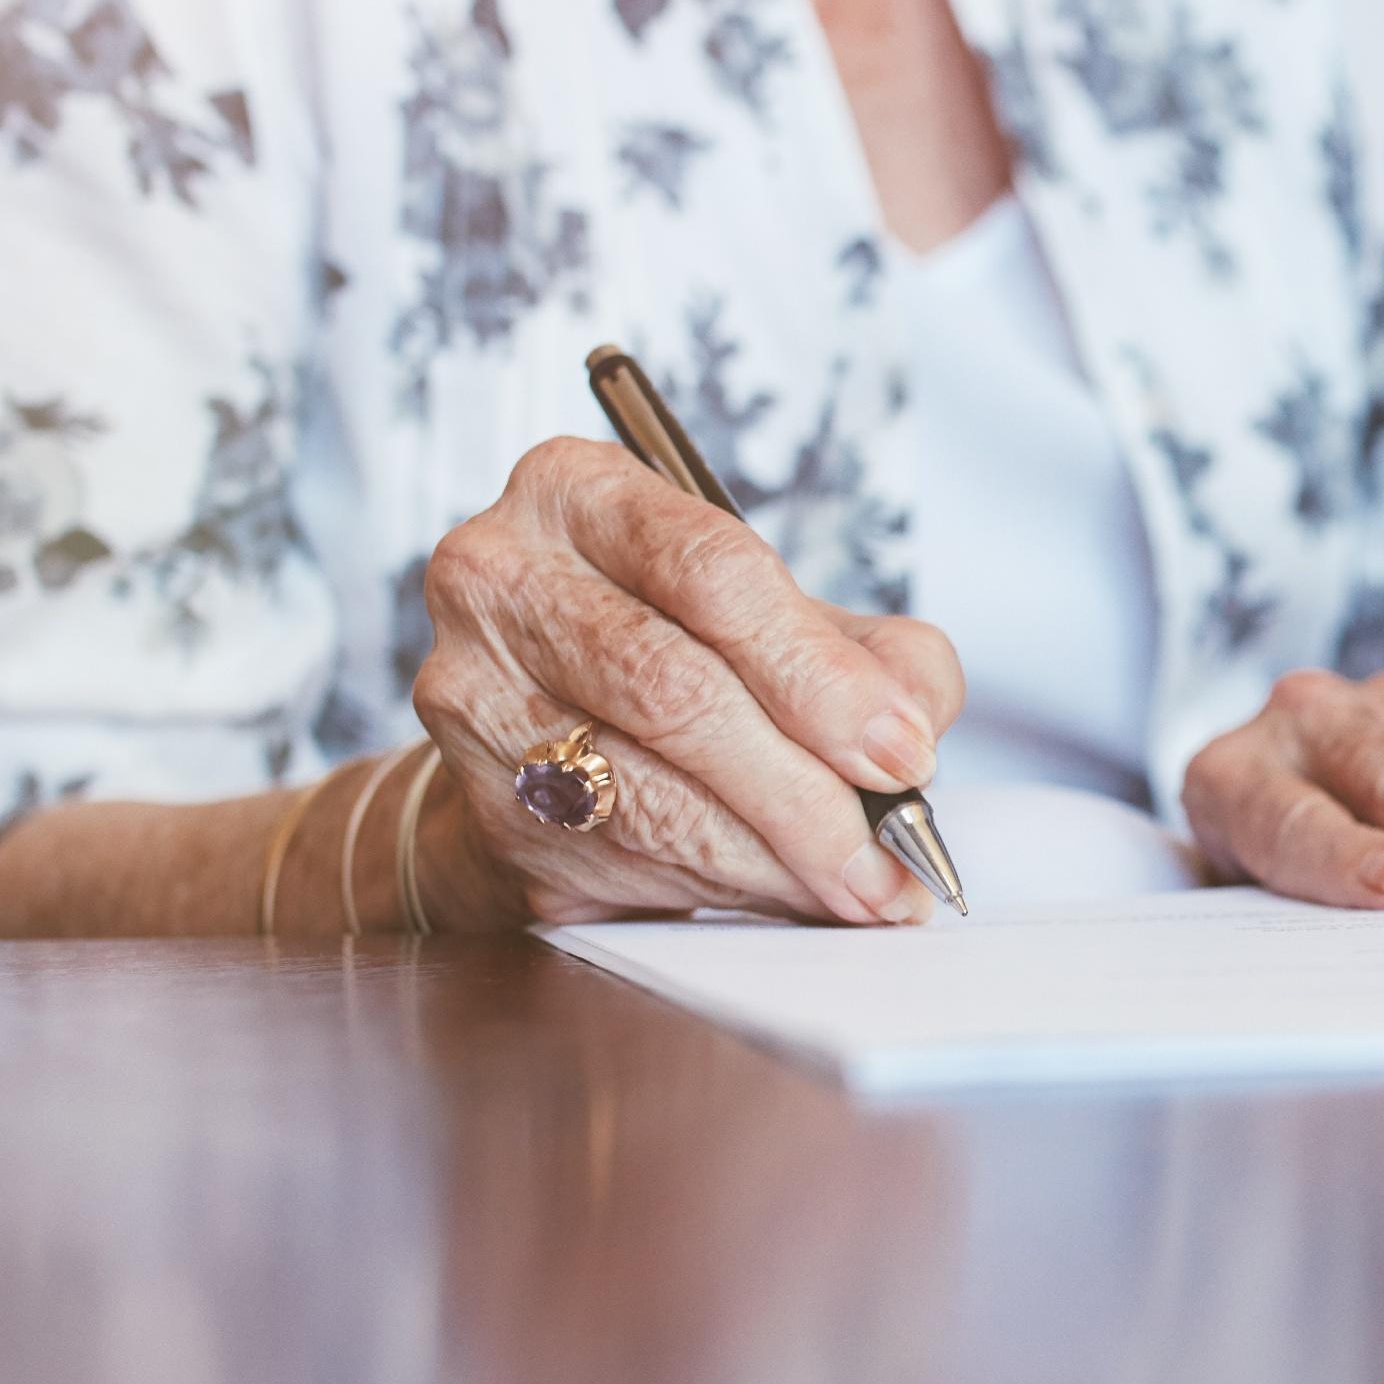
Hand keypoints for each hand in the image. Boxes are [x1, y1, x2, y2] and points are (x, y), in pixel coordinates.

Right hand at [411, 439, 965, 926]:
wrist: (550, 721)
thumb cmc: (684, 647)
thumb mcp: (787, 614)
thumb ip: (875, 654)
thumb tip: (908, 729)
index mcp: (579, 490)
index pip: (712, 573)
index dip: (820, 676)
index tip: (903, 752)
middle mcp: (502, 576)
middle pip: (674, 689)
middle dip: (805, 789)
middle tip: (893, 854)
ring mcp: (475, 692)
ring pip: (645, 793)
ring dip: (773, 859)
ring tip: (858, 888)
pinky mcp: (484, 802)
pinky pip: (621, 859)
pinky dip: (723, 888)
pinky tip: (784, 893)